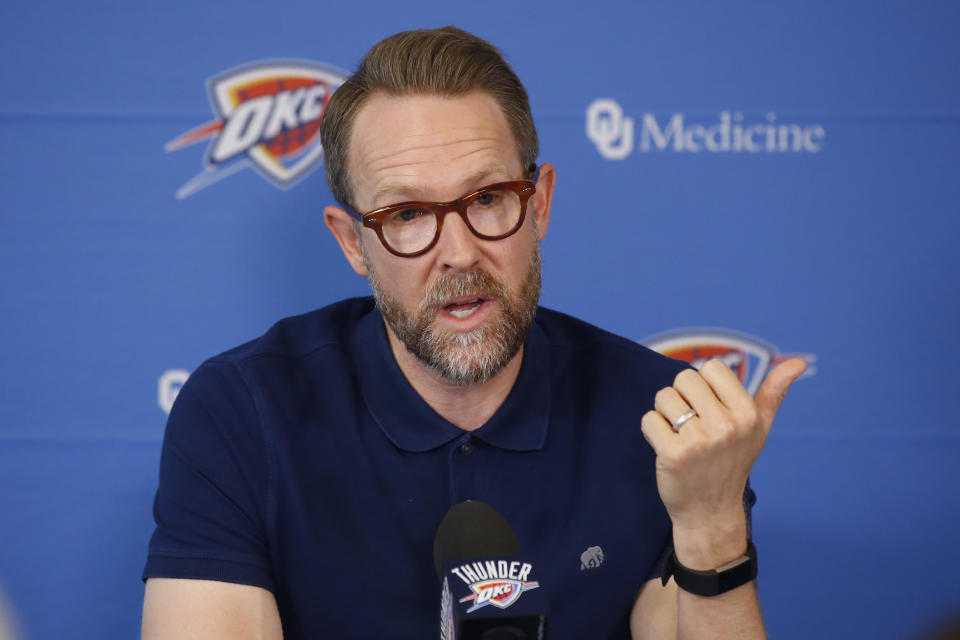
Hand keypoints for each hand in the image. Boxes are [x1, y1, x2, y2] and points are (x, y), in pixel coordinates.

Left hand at [641, 358, 806, 567]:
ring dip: (665, 414)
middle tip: (692, 424)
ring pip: (663, 397)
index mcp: (748, 414)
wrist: (710, 511)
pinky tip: (667, 447)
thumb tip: (798, 361)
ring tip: (680, 435)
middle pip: (684, 378)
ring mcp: (699, 441)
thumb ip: (774, 392)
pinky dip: (652, 431)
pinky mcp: (673, 454)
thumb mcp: (760, 428)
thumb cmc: (733, 462)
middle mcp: (727, 426)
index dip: (704, 385)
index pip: (712, 367)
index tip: (709, 408)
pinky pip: (649, 420)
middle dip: (682, 397)